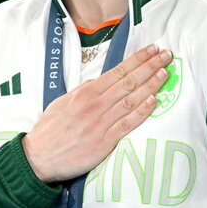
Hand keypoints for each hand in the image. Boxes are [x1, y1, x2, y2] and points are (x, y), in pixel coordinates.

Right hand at [23, 43, 171, 181]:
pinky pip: (127, 124)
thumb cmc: (51, 130)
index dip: (138, 59)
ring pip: (131, 100)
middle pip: (129, 82)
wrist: (39, 157)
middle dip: (150, 66)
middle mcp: (95, 105)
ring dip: (151, 85)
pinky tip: (154, 101)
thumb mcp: (63, 102)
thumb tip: (102, 81)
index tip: (153, 50)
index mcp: (85, 93)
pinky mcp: (104, 142)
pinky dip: (141, 112)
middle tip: (167, 55)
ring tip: (165, 73)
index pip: (118, 71)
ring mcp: (101, 123)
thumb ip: (84, 91)